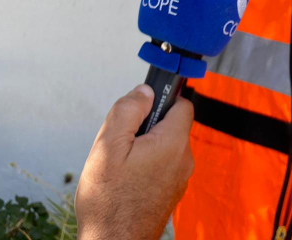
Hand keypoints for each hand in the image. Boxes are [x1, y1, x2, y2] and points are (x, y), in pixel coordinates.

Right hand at [75, 85, 193, 239]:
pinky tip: (126, 180)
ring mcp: (179, 178)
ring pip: (165, 146)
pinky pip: (162, 165)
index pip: (182, 104)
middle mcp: (183, 160)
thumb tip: (145, 91)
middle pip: (171, 125)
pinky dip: (146, 165)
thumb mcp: (108, 146)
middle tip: (121, 143)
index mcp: (173, 144)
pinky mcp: (171, 192)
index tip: (142, 105)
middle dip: (147, 126)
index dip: (162, 98)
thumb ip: (128, 111)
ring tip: (120, 166)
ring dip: (145, 147)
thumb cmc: (109, 202)